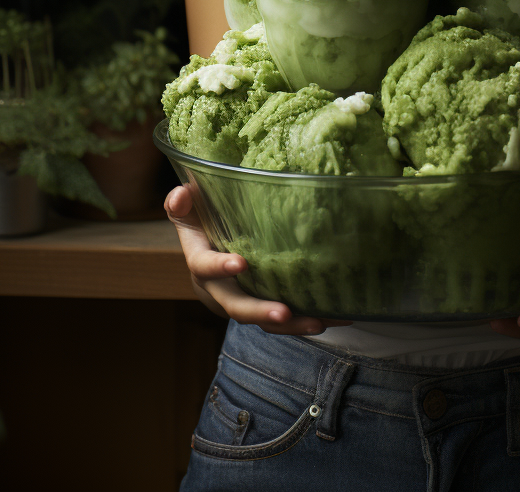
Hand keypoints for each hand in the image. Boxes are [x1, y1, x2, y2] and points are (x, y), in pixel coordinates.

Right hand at [164, 185, 352, 334]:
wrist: (207, 252)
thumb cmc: (201, 221)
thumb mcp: (188, 209)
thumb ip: (181, 202)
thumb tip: (182, 195)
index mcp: (200, 262)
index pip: (204, 267)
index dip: (220, 267)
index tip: (241, 263)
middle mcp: (219, 289)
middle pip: (236, 306)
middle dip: (260, 311)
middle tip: (284, 312)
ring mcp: (242, 301)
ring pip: (263, 321)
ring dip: (292, 324)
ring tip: (319, 321)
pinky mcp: (262, 306)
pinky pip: (283, 319)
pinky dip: (308, 320)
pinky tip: (338, 317)